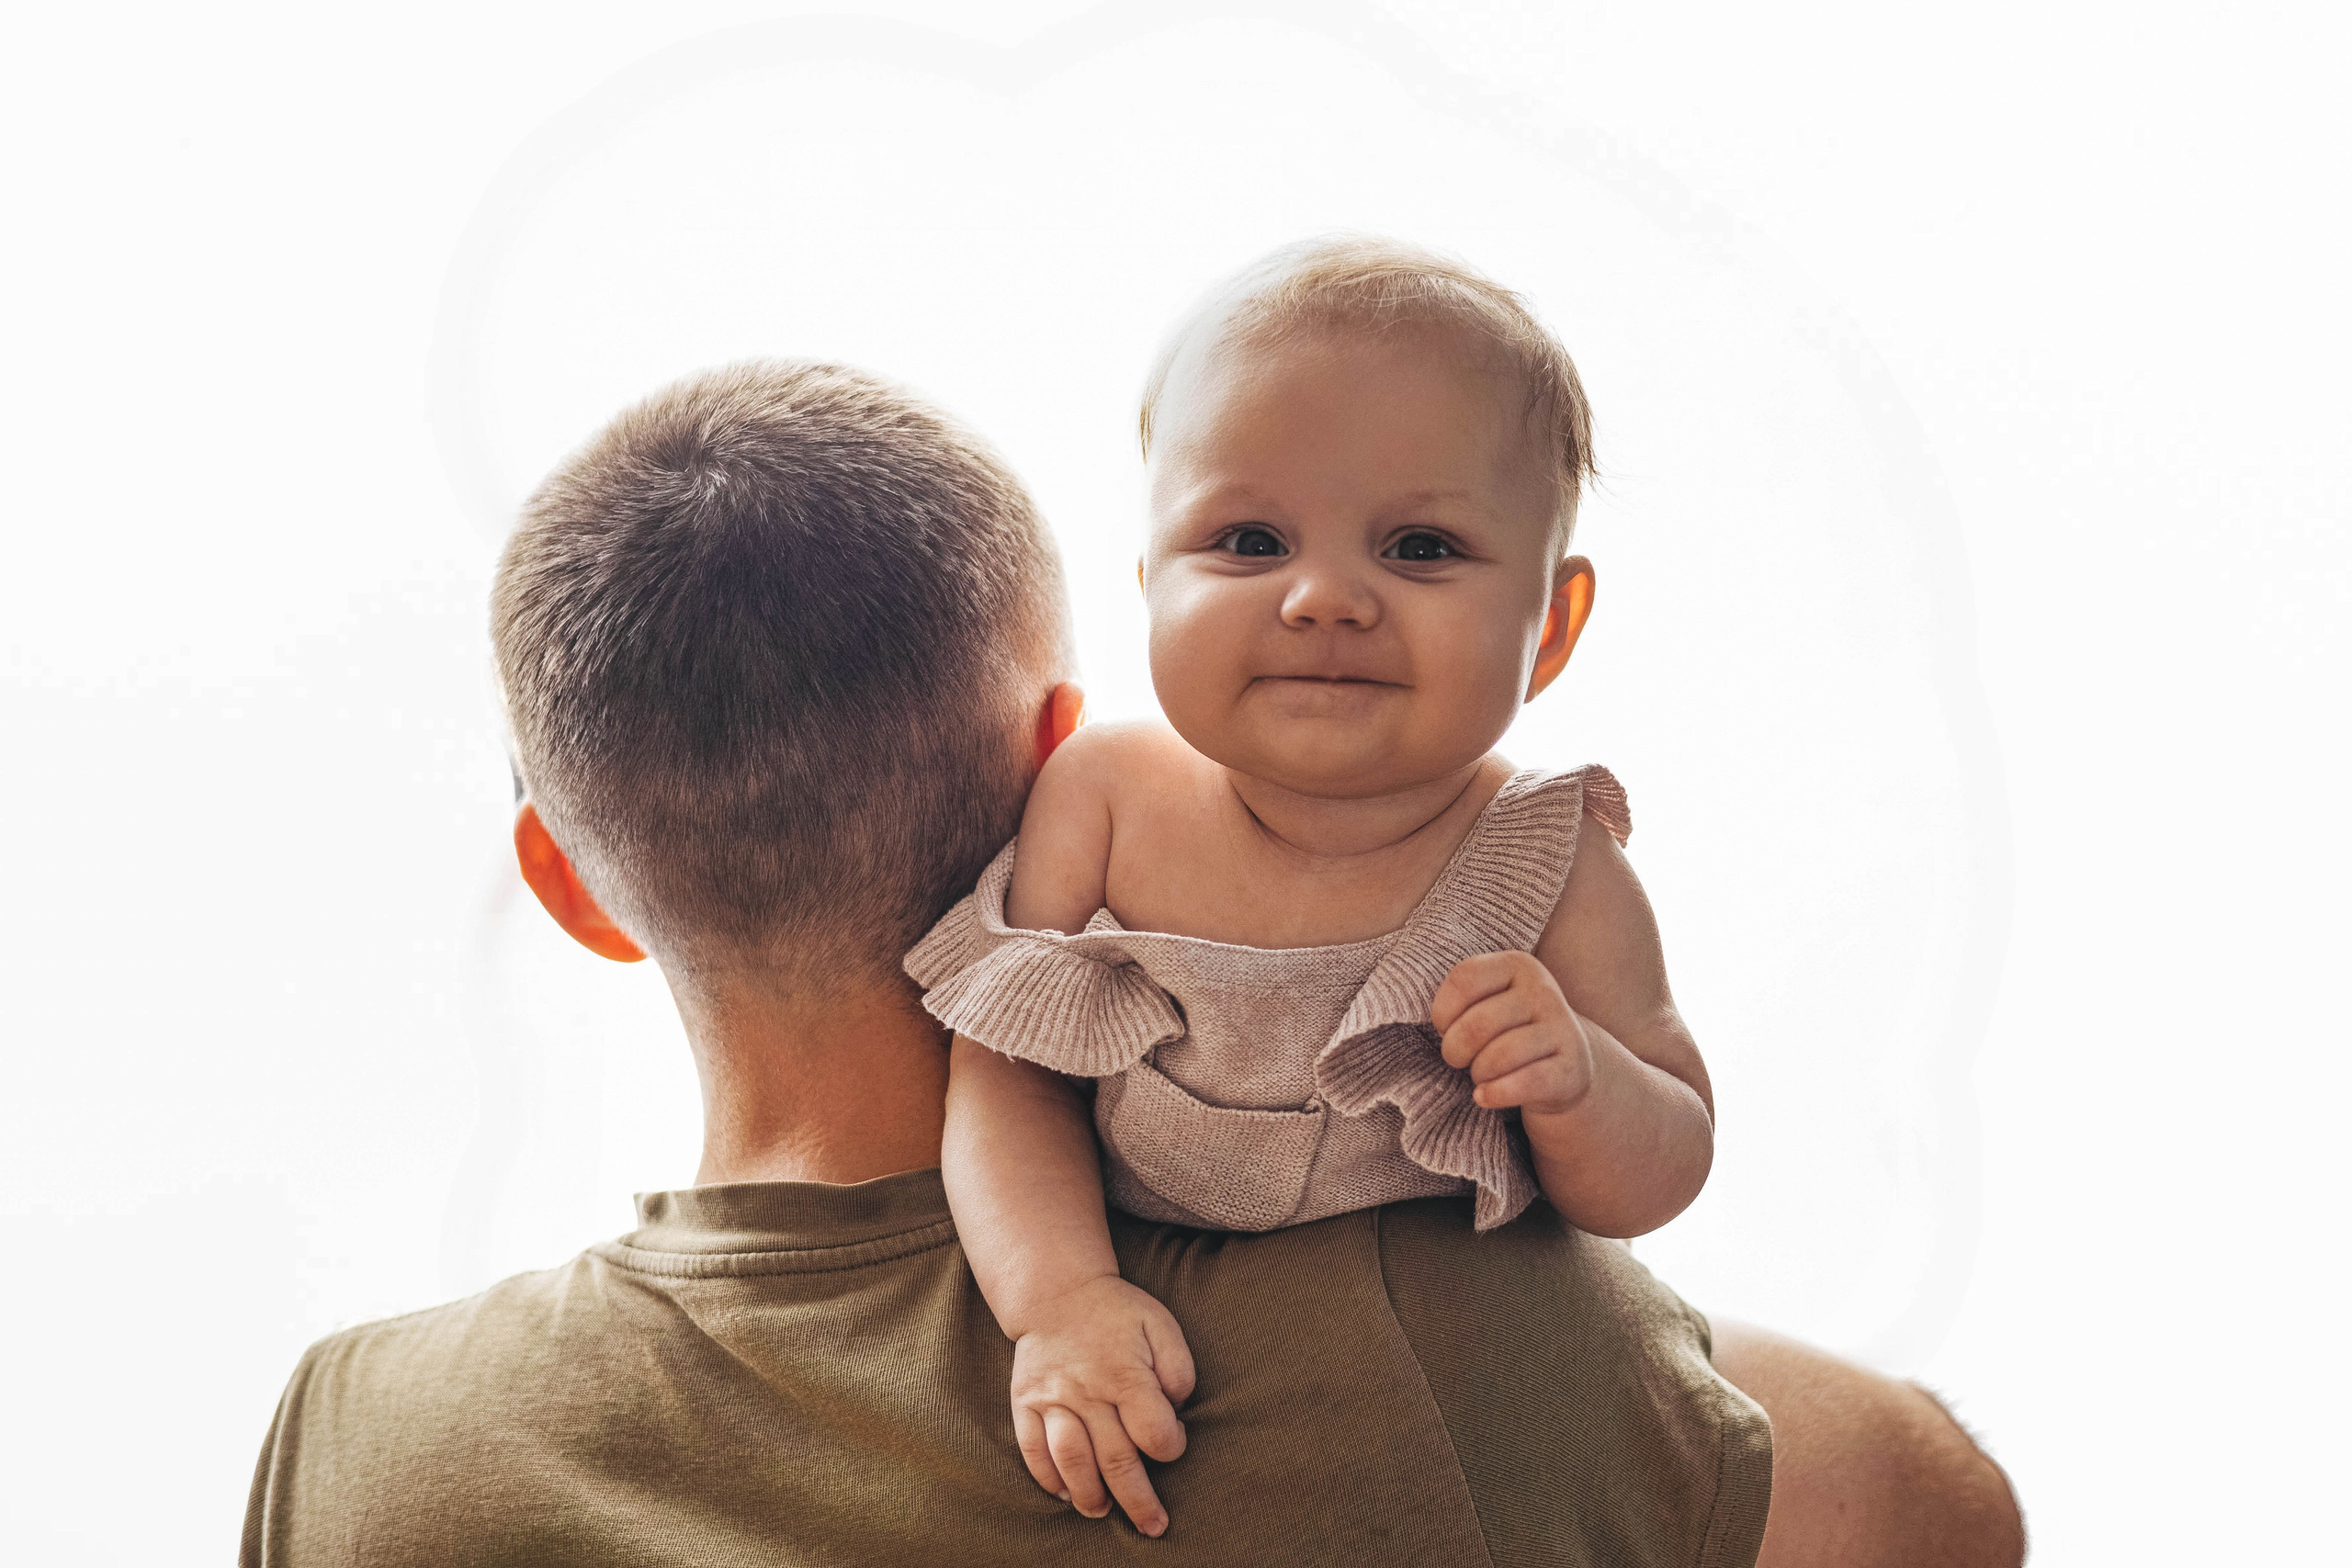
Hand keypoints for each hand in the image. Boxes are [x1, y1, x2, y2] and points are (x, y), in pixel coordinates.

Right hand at [1008, 1274, 1195, 1536]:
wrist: (1057, 1292)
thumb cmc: (1117, 1313)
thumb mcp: (1161, 1325)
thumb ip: (1178, 1370)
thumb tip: (1176, 1410)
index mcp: (1125, 1374)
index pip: (1154, 1433)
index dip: (1171, 1447)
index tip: (1172, 1443)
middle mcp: (1087, 1392)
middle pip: (1116, 1460)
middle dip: (1139, 1500)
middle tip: (1153, 1526)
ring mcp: (1052, 1399)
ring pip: (1072, 1461)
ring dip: (1090, 1495)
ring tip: (1104, 1512)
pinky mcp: (1025, 1403)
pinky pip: (1032, 1449)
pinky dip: (1047, 1478)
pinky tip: (1064, 1493)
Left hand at [1431, 951, 1594, 1121]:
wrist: (1567, 1062)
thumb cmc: (1510, 1029)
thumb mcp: (1490, 1001)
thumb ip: (1462, 998)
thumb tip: (1440, 1027)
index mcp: (1517, 965)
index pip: (1464, 979)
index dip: (1443, 1011)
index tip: (1444, 1028)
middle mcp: (1542, 990)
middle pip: (1477, 1023)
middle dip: (1455, 1049)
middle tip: (1457, 1058)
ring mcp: (1561, 1028)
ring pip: (1500, 1056)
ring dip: (1478, 1072)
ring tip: (1479, 1074)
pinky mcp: (1570, 1067)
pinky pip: (1525, 1083)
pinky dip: (1495, 1094)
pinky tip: (1484, 1097)